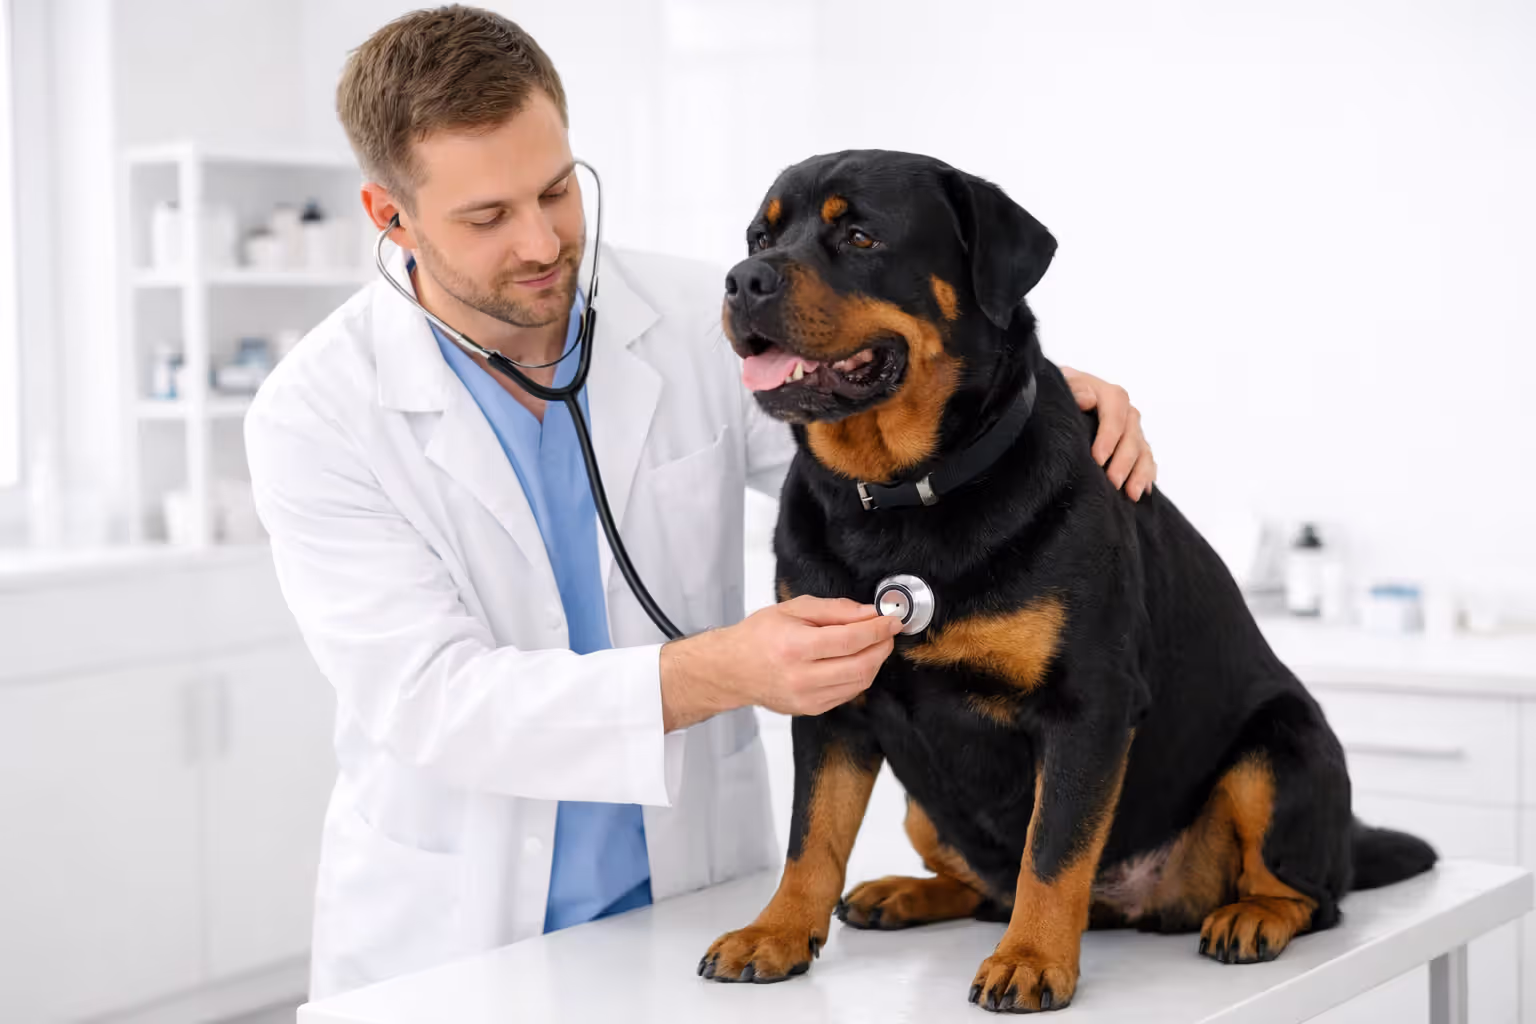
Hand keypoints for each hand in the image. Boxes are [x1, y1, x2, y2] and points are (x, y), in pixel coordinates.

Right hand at [660, 596, 901, 728]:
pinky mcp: (811, 709)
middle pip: (861, 665)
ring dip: (875, 662)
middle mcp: (801, 677)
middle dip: (882, 646)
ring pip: (859, 682)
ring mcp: (807, 698)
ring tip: (873, 644)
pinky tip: (856, 661)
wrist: (732, 670)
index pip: (851, 639)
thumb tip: (870, 613)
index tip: (892, 619)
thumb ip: (835, 610)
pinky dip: (860, 676)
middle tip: (887, 632)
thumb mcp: (793, 608)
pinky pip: (848, 693)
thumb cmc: (759, 635)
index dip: (878, 629)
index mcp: (795, 646)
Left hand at [1059, 366, 1156, 500]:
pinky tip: (1142, 491)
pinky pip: (1146, 460)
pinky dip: (1146, 475)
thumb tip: (1087, 399)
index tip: (1098, 458)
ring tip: (1132, 494)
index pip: (1116, 411)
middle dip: (1124, 460)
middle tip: (1113, 482)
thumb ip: (1073, 390)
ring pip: (1142, 450)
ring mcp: (1131, 429)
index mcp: (1107, 394)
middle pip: (1132, 434)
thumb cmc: (1060, 396)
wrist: (1061, 402)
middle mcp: (1124, 411)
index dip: (1110, 434)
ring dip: (1139, 472)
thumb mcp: (1061, 388)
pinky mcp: (1134, 446)